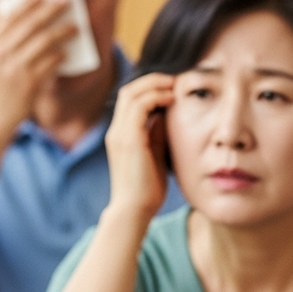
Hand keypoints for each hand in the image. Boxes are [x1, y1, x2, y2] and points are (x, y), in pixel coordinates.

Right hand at [0, 0, 77, 146]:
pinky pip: (50, 64)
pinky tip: (66, 52)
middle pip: (31, 24)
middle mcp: (2, 54)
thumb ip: (1, 45)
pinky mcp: (30, 85)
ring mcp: (16, 69)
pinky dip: (60, 55)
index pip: (9, 17)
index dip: (26, 4)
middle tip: (66, 2)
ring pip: (44, 41)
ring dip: (62, 31)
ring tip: (74, 27)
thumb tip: (21, 26)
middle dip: (50, 10)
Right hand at [104, 73, 175, 219]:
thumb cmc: (147, 191)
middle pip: (129, 90)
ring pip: (133, 93)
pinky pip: (140, 106)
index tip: (172, 87)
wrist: (134, 211)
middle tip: (176, 80)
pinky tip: (172, 99)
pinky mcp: (129, 139)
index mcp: (121, 135)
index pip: (131, 99)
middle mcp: (116, 131)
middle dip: (153, 80)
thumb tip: (168, 115)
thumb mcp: (155, 155)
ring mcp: (120, 133)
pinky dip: (156, 96)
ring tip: (176, 85)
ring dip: (156, 84)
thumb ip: (158, 135)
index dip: (150, 88)